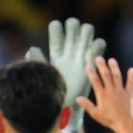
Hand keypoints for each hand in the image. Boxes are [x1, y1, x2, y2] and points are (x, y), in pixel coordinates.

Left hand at [26, 18, 106, 132]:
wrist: (66, 108)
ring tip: (83, 49)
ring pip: (87, 29)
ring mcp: (82, 54)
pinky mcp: (93, 61)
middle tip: (72, 42)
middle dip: (74, 27)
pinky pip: (99, 43)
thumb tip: (32, 48)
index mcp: (56, 51)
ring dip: (86, 34)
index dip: (57, 29)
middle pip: (73, 23)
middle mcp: (69, 50)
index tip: (58, 43)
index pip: (56, 28)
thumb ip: (37, 60)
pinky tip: (91, 57)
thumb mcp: (42, 76)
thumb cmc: (51, 94)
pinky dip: (97, 45)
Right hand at [78, 57, 132, 132]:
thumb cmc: (109, 120)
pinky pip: (131, 83)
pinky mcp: (129, 93)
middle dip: (102, 66)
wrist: (125, 123)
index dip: (92, 73)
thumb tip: (77, 98)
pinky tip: (132, 69)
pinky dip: (131, 76)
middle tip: (99, 58)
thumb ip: (87, 105)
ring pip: (117, 76)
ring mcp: (121, 91)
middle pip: (106, 75)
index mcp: (102, 95)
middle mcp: (111, 90)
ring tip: (111, 60)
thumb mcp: (96, 114)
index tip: (88, 66)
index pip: (95, 81)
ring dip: (114, 67)